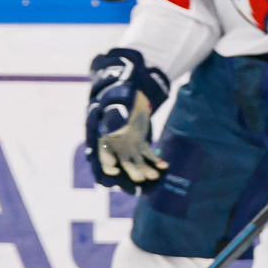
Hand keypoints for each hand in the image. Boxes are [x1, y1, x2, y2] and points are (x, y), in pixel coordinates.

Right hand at [85, 46, 170, 189]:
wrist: (130, 89)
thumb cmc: (119, 94)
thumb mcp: (114, 102)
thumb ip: (113, 114)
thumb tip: (112, 128)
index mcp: (104, 137)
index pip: (103, 156)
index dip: (107, 166)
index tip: (114, 171)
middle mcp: (115, 145)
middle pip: (123, 163)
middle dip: (131, 172)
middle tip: (140, 178)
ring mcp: (128, 146)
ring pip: (136, 162)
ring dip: (145, 169)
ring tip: (155, 175)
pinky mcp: (140, 143)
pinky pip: (148, 155)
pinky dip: (156, 161)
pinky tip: (164, 165)